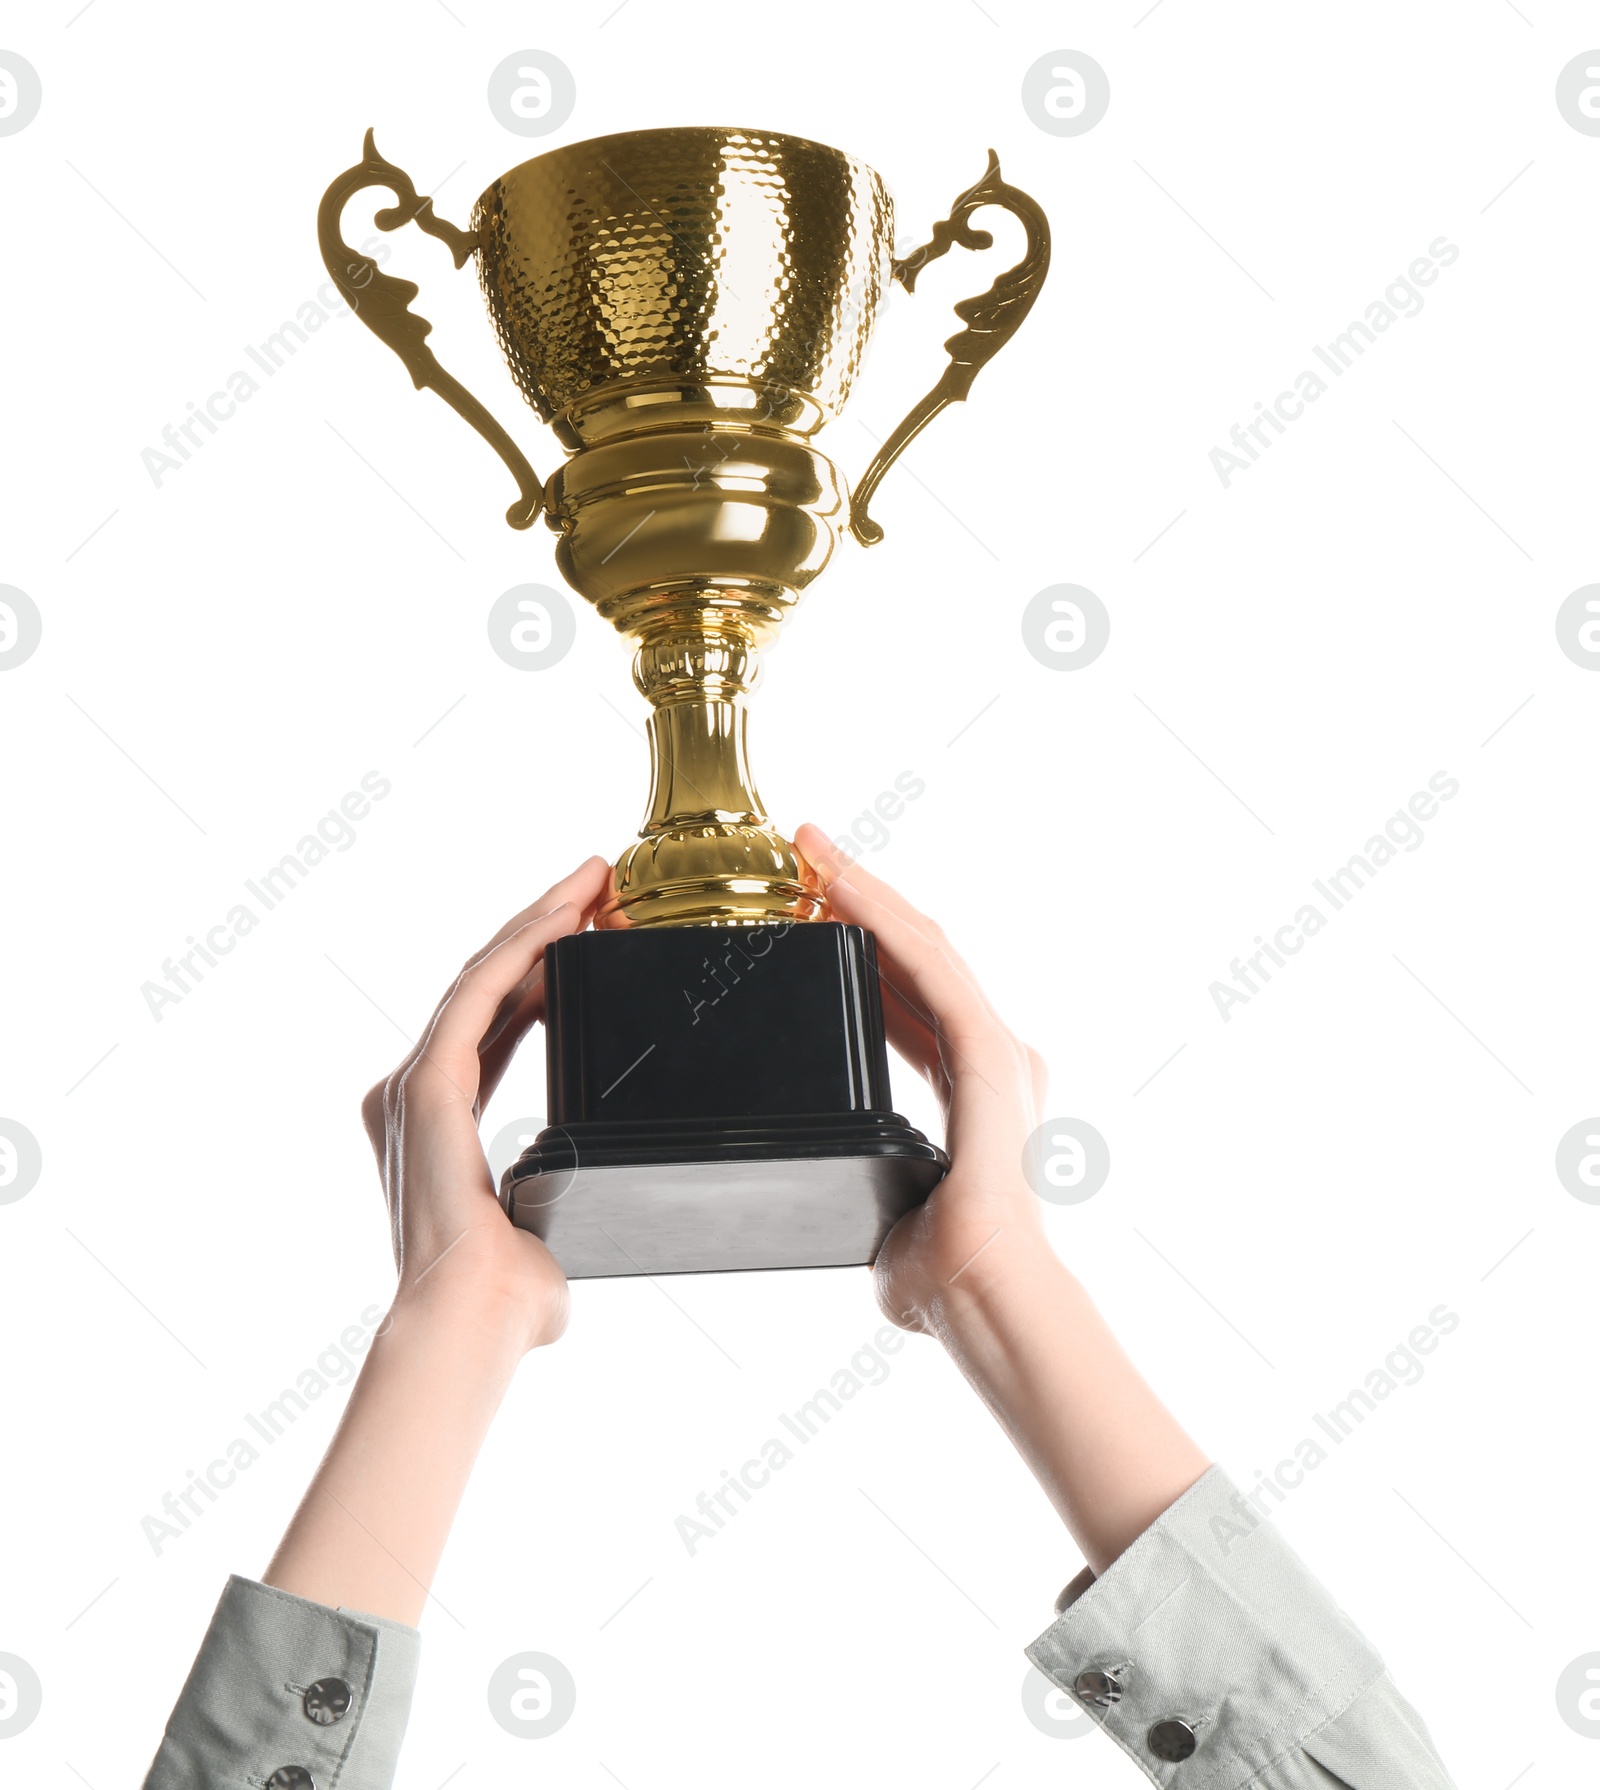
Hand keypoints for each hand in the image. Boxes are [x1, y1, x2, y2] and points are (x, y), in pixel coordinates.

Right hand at [360, 855, 611, 1350]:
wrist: (473, 1319)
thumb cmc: (510, 1297)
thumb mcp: (544, 1223)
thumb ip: (550, 1208)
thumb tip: (564, 1240)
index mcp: (435, 1121)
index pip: (494, 1020)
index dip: (540, 968)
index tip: (590, 930)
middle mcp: (412, 1093)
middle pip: (486, 984)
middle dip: (544, 927)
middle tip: (599, 883)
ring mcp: (412, 1084)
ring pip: (483, 976)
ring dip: (540, 920)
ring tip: (593, 879)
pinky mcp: (425, 1083)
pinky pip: (480, 994)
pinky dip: (523, 948)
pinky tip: (564, 914)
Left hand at [793, 824, 1049, 1334]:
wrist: (979, 1291)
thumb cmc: (937, 1270)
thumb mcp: (888, 1198)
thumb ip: (877, 1180)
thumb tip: (861, 1210)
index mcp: (974, 1088)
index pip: (909, 994)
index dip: (863, 944)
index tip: (812, 904)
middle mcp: (993, 1056)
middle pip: (916, 955)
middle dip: (860, 898)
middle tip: (805, 853)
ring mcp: (996, 1047)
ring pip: (922, 945)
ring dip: (865, 891)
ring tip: (813, 849)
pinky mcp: (987, 1049)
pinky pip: (927, 967)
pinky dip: (881, 919)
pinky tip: (841, 885)